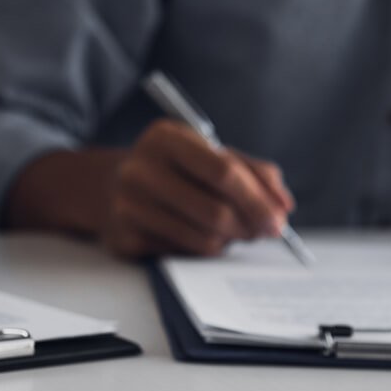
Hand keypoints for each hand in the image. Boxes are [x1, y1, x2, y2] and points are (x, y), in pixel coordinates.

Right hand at [101, 119, 293, 257]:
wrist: (108, 186)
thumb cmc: (172, 169)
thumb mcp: (205, 152)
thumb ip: (250, 171)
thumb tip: (283, 205)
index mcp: (165, 138)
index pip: (223, 171)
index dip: (257, 199)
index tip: (280, 218)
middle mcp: (141, 170)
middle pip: (215, 210)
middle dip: (249, 226)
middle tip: (265, 232)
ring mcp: (128, 205)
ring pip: (203, 238)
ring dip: (229, 240)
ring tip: (233, 231)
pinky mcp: (125, 238)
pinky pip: (183, 252)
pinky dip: (203, 248)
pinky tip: (201, 235)